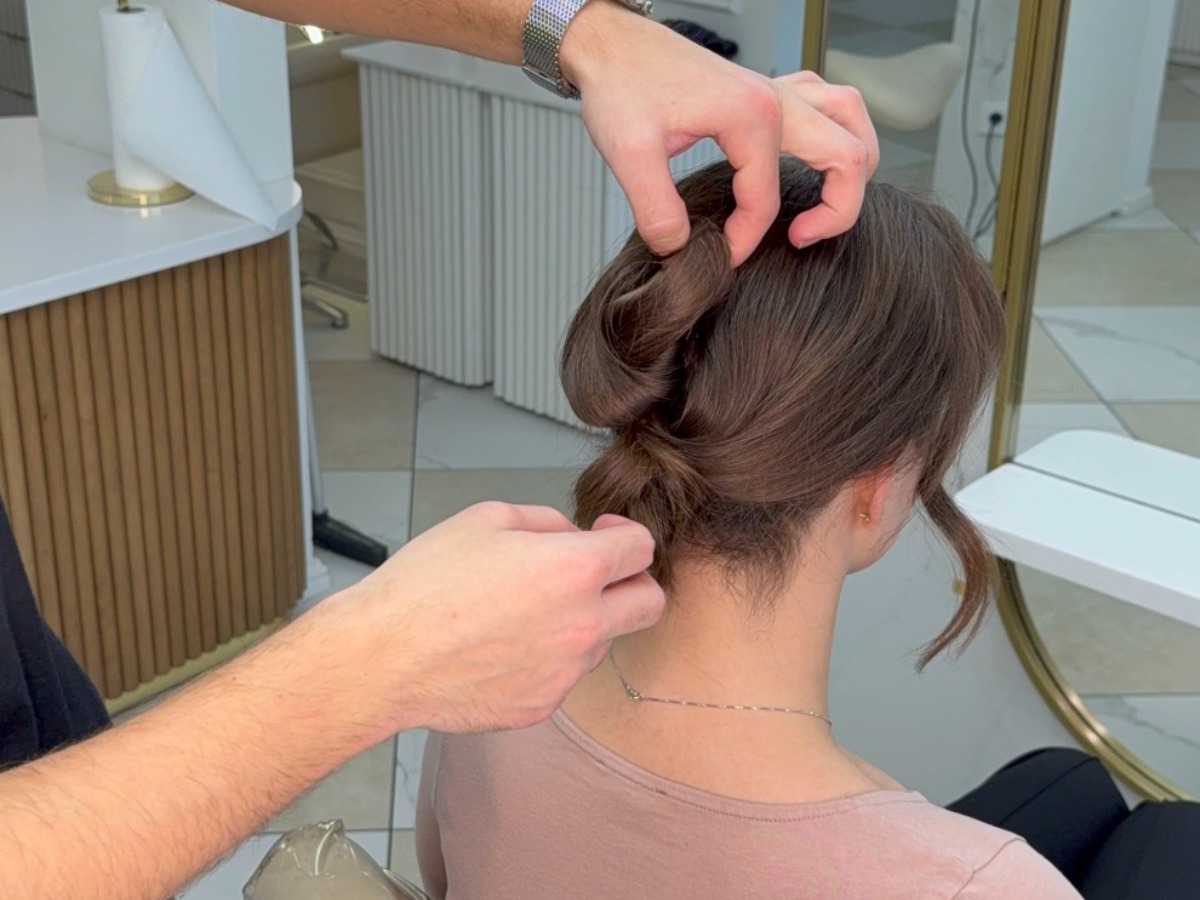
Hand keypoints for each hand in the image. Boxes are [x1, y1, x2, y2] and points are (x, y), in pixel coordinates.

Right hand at [324, 502, 663, 735]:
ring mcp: (566, 672)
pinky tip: (505, 645)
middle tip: (598, 575)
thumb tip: (572, 535)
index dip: (626, 535)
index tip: (605, 535)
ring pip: (603, 640)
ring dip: (584, 621)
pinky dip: (549, 657)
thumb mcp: (487, 519)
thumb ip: (547, 522)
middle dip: (633, 583)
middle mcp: (583, 624)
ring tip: (525, 611)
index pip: (642, 550)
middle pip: (649, 604)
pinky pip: (564, 674)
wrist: (383, 657)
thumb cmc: (424, 586)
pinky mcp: (542, 705)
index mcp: (575, 569)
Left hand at [561, 3, 878, 264]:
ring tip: (825, 206)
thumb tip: (679, 249)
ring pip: (850, 121)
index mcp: (752, 116)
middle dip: (837, 210)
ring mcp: (777, 87)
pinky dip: (834, 134)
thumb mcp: (628, 154)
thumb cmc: (620, 83)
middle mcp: (777, 97)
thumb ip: (655, 209)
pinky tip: (807, 160)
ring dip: (853, 165)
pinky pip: (827, 105)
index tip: (723, 258)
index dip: (747, 240)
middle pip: (848, 156)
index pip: (766, 201)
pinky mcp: (767, 86)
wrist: (610, 42)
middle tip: (800, 238)